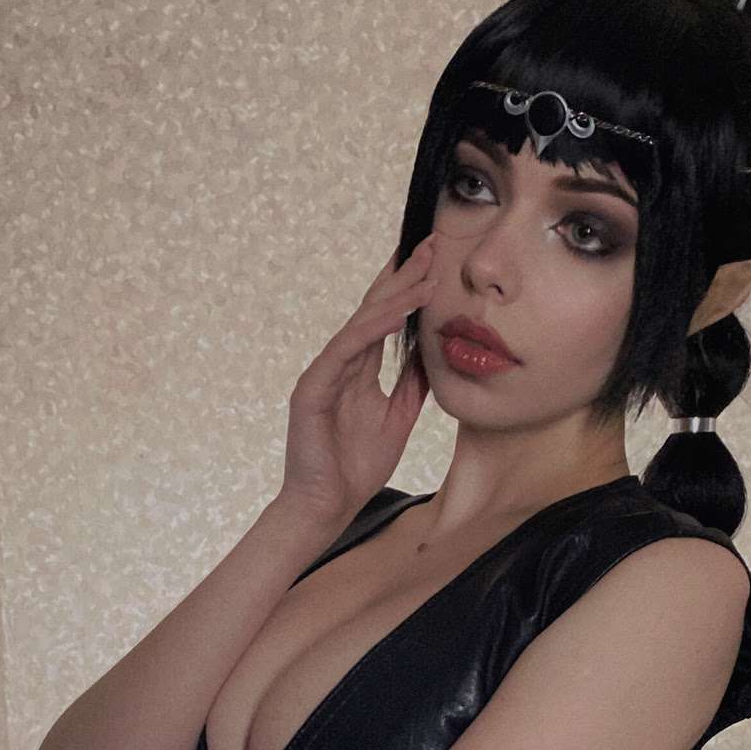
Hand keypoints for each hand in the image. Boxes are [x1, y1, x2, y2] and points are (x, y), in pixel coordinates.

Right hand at [276, 234, 438, 525]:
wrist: (327, 506)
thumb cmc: (356, 467)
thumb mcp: (399, 417)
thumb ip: (412, 383)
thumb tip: (433, 352)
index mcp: (358, 368)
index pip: (386, 318)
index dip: (410, 288)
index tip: (438, 260)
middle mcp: (340, 362)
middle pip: (374, 308)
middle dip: (404, 274)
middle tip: (433, 243)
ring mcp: (325, 371)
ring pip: (363, 322)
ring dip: (395, 295)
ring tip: (425, 270)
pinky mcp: (312, 387)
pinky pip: (346, 349)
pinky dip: (373, 328)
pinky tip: (396, 311)